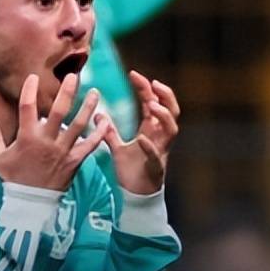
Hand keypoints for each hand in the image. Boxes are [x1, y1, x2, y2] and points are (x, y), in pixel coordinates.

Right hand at [0, 73, 105, 190]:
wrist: (30, 203)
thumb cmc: (12, 179)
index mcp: (27, 138)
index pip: (27, 108)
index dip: (30, 90)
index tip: (33, 77)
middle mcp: (47, 141)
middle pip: (59, 111)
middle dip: (67, 91)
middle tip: (74, 76)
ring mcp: (63, 151)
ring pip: (78, 125)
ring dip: (88, 107)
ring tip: (95, 92)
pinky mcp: (74, 161)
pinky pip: (90, 146)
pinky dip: (99, 134)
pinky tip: (105, 121)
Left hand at [95, 72, 179, 194]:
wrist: (135, 196)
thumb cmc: (130, 171)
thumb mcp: (117, 147)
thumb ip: (109, 131)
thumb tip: (97, 114)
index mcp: (151, 131)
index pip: (153, 103)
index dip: (146, 88)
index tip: (134, 74)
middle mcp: (159, 138)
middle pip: (171, 112)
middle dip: (165, 96)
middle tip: (154, 83)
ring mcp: (160, 152)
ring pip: (172, 130)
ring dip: (163, 117)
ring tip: (151, 105)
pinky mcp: (155, 167)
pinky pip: (156, 156)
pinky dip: (150, 146)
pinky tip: (142, 139)